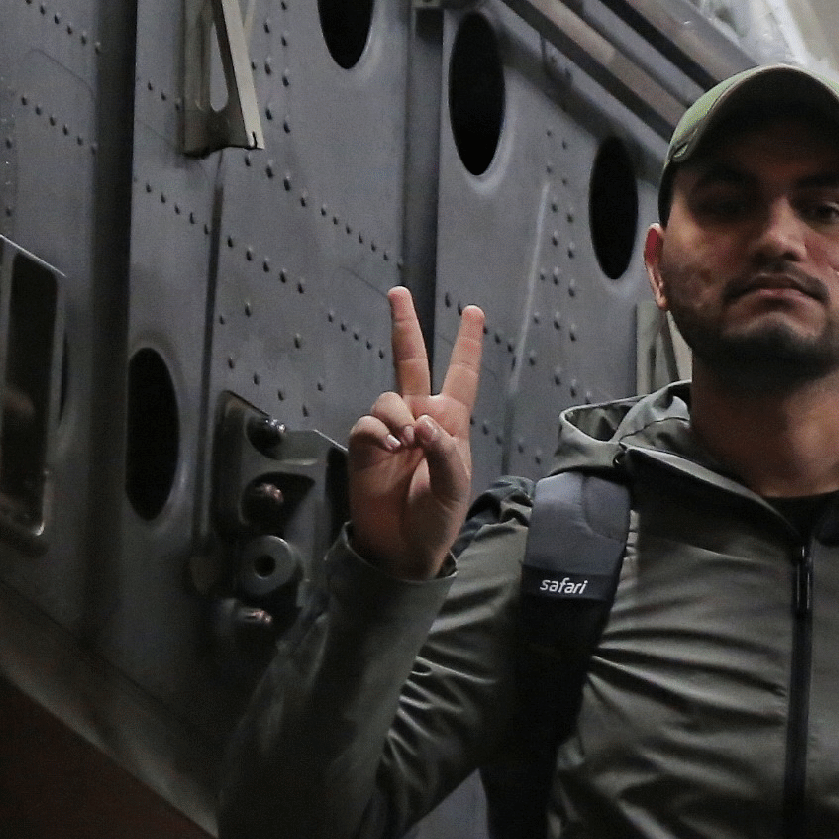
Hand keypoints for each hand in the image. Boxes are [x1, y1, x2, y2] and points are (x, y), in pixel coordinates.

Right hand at [349, 287, 485, 581]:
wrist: (404, 546)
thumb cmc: (438, 516)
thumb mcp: (453, 486)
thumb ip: (443, 451)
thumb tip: (422, 420)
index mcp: (451, 422)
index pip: (461, 375)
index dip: (467, 344)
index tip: (472, 311)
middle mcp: (420, 418)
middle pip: (410, 362)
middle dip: (405, 326)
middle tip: (398, 292)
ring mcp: (391, 431)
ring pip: (387, 398)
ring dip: (396, 416)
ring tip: (405, 444)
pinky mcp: (365, 447)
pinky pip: (367, 424)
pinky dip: (378, 432)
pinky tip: (389, 449)